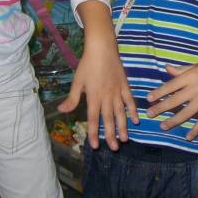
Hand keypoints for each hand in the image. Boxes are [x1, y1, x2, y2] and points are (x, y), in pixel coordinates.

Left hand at [57, 4, 137, 150]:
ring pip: (121, 112)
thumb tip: (62, 111)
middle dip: (111, 135)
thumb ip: (72, 98)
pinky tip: (136, 120)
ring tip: (125, 139)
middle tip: (114, 148)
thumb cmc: (87, 64)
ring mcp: (117, 91)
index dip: (94, 133)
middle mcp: (107, 96)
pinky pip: (130, 100)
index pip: (94, 119)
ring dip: (123, 126)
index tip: (95, 146)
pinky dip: (133, 110)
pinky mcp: (125, 85)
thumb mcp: (77, 81)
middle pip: (109, 119)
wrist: (102, 48)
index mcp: (94, 96)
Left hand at [146, 61, 197, 139]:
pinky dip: (195, 130)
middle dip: (161, 108)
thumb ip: (181, 70)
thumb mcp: (197, 66)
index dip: (158, 93)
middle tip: (149, 114)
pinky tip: (187, 137)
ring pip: (185, 113)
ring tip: (163, 126)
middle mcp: (194, 90)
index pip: (170, 86)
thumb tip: (166, 68)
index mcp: (189, 77)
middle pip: (174, 101)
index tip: (148, 99)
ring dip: (173, 121)